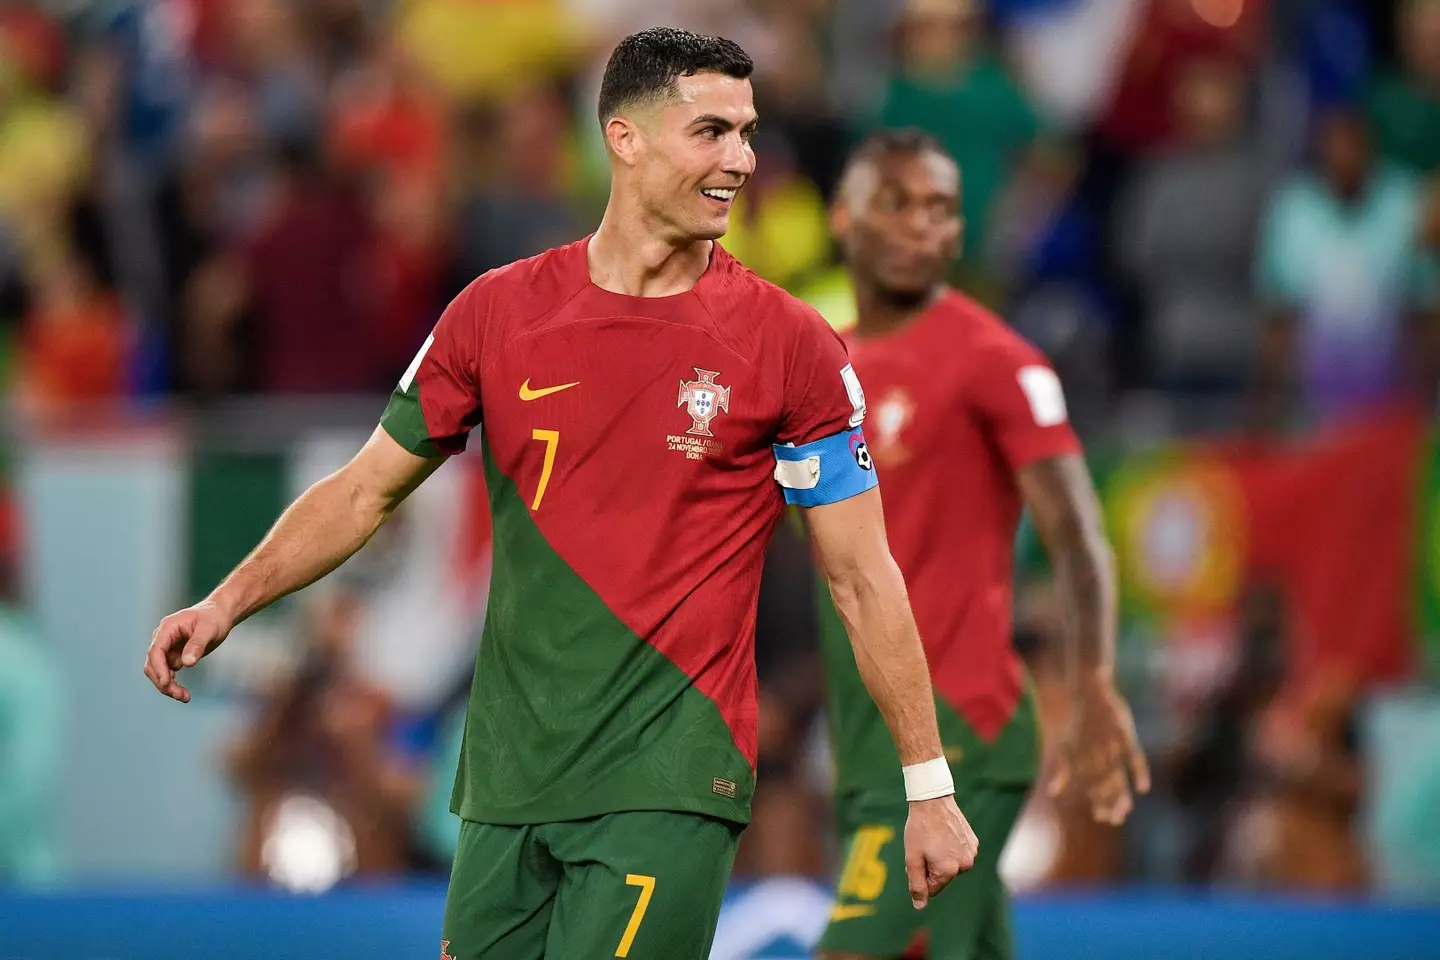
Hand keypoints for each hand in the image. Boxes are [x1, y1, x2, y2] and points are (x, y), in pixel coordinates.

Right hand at [143, 599, 234, 702]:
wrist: (219, 615)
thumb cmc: (214, 618)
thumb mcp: (209, 629)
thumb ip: (197, 644)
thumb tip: (186, 664)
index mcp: (168, 628)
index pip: (156, 650)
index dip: (159, 668)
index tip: (166, 683)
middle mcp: (162, 638)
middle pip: (153, 664)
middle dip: (163, 682)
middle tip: (181, 696)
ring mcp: (166, 647)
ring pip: (158, 671)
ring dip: (167, 685)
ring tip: (185, 697)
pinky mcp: (172, 655)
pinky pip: (167, 672)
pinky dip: (172, 683)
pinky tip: (184, 692)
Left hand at [902, 795, 977, 908]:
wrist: (933, 800)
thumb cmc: (919, 829)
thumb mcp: (912, 858)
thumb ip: (916, 884)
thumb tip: (920, 906)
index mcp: (948, 870)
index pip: (932, 888)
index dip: (921, 875)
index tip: (918, 857)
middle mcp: (964, 865)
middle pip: (943, 877)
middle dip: (932, 867)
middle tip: (924, 847)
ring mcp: (971, 853)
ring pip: (952, 866)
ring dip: (942, 858)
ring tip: (934, 839)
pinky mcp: (974, 842)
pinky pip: (960, 854)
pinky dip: (952, 849)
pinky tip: (945, 834)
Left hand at [1048, 676, 1150, 824]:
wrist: (1089, 692)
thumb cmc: (1078, 724)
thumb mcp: (1066, 746)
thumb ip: (1062, 771)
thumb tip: (1052, 794)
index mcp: (1080, 755)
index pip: (1089, 784)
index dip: (1096, 801)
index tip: (1102, 817)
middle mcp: (1094, 751)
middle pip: (1103, 782)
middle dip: (1109, 802)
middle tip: (1116, 820)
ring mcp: (1110, 743)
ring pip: (1117, 773)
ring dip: (1121, 793)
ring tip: (1126, 810)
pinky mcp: (1125, 734)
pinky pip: (1134, 756)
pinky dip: (1139, 771)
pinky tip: (1143, 788)